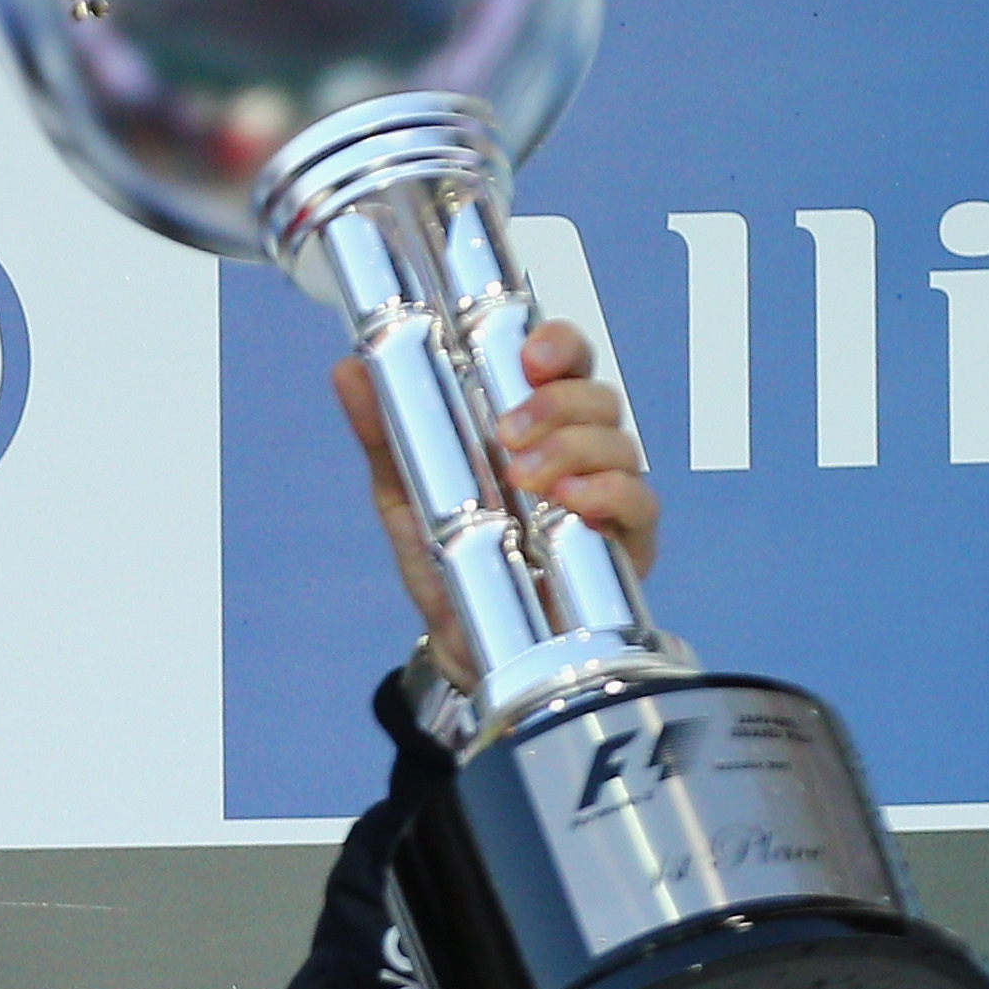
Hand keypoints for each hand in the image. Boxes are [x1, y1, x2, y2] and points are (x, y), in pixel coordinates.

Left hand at [337, 316, 657, 683]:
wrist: (466, 642)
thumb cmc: (449, 556)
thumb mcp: (406, 494)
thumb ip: (384, 434)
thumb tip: (349, 368)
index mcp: (534, 423)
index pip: (562, 364)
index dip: (557, 345)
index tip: (531, 353)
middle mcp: (579, 448)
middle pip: (596, 396)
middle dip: (557, 402)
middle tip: (508, 430)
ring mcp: (608, 492)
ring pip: (619, 443)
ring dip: (574, 449)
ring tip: (525, 476)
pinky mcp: (628, 542)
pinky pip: (639, 503)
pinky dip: (610, 494)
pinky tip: (574, 501)